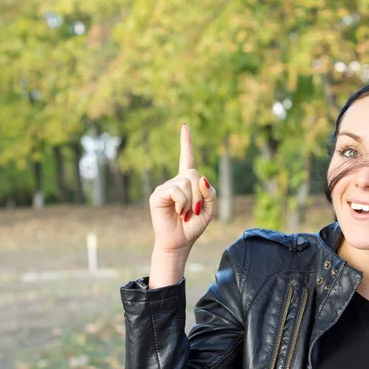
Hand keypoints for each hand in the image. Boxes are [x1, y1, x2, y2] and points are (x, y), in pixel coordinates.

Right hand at [148, 124, 215, 254]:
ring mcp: (165, 187)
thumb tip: (202, 176)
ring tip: (186, 213)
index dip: (186, 142)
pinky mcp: (157, 195)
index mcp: (187, 182)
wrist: (180, 242)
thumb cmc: (194, 226)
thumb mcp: (210, 209)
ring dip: (192, 201)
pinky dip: (182, 202)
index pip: (186, 158)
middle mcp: (175, 182)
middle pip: (192, 173)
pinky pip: (176, 190)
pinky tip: (179, 212)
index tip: (184, 126)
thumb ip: (210, 192)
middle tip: (196, 210)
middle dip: (199, 193)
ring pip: (186, 183)